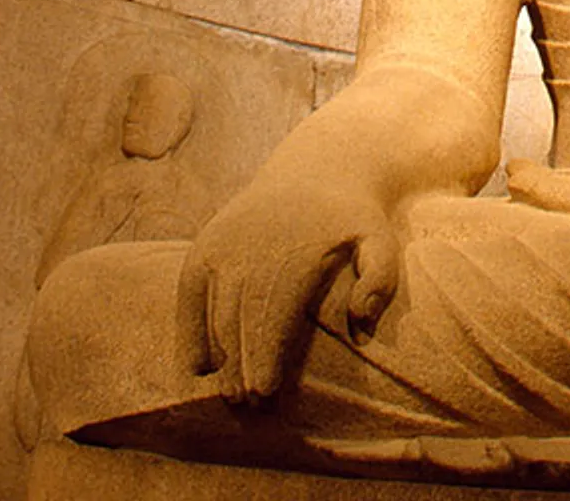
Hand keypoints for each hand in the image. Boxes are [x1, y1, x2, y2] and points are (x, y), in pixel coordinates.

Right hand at [176, 170, 402, 403]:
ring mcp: (223, 244)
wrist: (319, 165)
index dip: (264, 358)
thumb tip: (359, 323)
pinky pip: (189, 292)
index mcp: (293, 253)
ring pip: (213, 309)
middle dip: (240, 366)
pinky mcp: (206, 243)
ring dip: (217, 354)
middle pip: (239, 319)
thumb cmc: (354, 215)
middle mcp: (251, 248)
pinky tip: (197, 365)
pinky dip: (189, 328)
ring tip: (226, 393)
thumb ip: (380, 280)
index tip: (264, 394)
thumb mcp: (381, 239)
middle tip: (245, 405)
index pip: (271, 316)